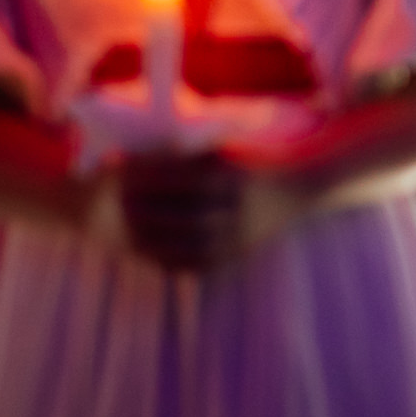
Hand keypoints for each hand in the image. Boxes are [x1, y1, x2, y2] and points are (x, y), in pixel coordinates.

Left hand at [107, 151, 302, 272]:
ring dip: (146, 235)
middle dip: (142, 207)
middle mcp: (235, 214)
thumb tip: (140, 155)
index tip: (126, 169)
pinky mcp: (231, 259)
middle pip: (176, 214)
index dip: (148, 175)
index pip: (181, 179)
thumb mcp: (226, 151)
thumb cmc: (251, 165)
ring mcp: (234, 241)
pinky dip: (164, 258)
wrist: (295, 193)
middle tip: (120, 198)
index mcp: (234, 182)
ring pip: (179, 245)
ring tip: (128, 223)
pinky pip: (190, 265)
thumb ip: (188, 153)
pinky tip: (146, 246)